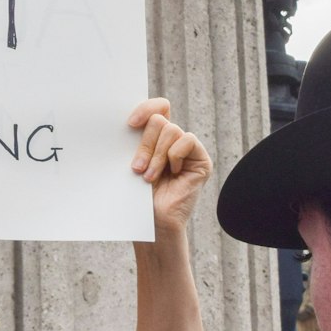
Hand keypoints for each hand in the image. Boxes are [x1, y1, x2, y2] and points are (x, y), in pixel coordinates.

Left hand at [127, 98, 209, 234]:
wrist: (151, 222)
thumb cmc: (137, 196)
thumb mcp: (131, 162)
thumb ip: (134, 141)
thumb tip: (129, 121)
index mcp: (154, 137)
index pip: (156, 107)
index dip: (145, 109)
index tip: (130, 124)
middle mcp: (172, 140)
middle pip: (159, 120)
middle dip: (145, 144)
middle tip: (136, 168)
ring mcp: (187, 149)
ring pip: (171, 130)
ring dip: (156, 155)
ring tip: (149, 177)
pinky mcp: (200, 159)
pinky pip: (187, 140)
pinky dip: (175, 155)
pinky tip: (173, 174)